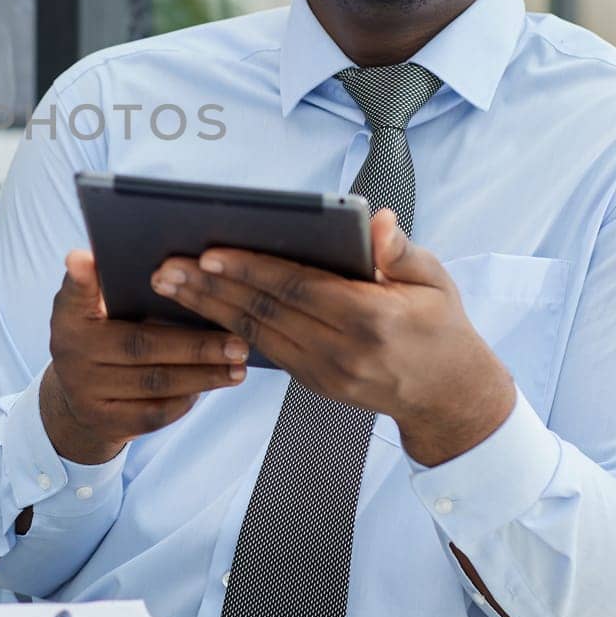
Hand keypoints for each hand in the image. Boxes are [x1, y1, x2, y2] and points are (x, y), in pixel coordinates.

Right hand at [40, 249, 250, 464]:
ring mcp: (85, 392)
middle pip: (139, 346)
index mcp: (68, 316)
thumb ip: (106, 286)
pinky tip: (212, 386)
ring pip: (154, 383)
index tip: (85, 257)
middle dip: (194, 345)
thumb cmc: (101, 338)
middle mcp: (71, 354)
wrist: (78, 401)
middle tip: (237, 342)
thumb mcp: (94, 309)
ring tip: (237, 366)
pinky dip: (187, 399)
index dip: (81, 279)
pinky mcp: (105, 422)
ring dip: (201, 375)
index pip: (74, 293)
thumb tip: (116, 258)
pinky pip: (154, 412)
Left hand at [150, 210, 515, 465]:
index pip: (297, 288)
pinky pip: (263, 350)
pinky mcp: (313, 383)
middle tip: (167, 266)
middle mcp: (343, 350)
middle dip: (212, 287)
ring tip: (168, 284)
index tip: (210, 252)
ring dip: (207, 307)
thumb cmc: (441, 326)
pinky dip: (227, 327)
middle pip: (265, 312)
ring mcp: (325, 372)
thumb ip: (401, 251)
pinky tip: (199, 308)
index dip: (251, 269)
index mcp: (372, 318)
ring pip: (254, 334)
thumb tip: (376, 221)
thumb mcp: (435, 281)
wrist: (449, 395)